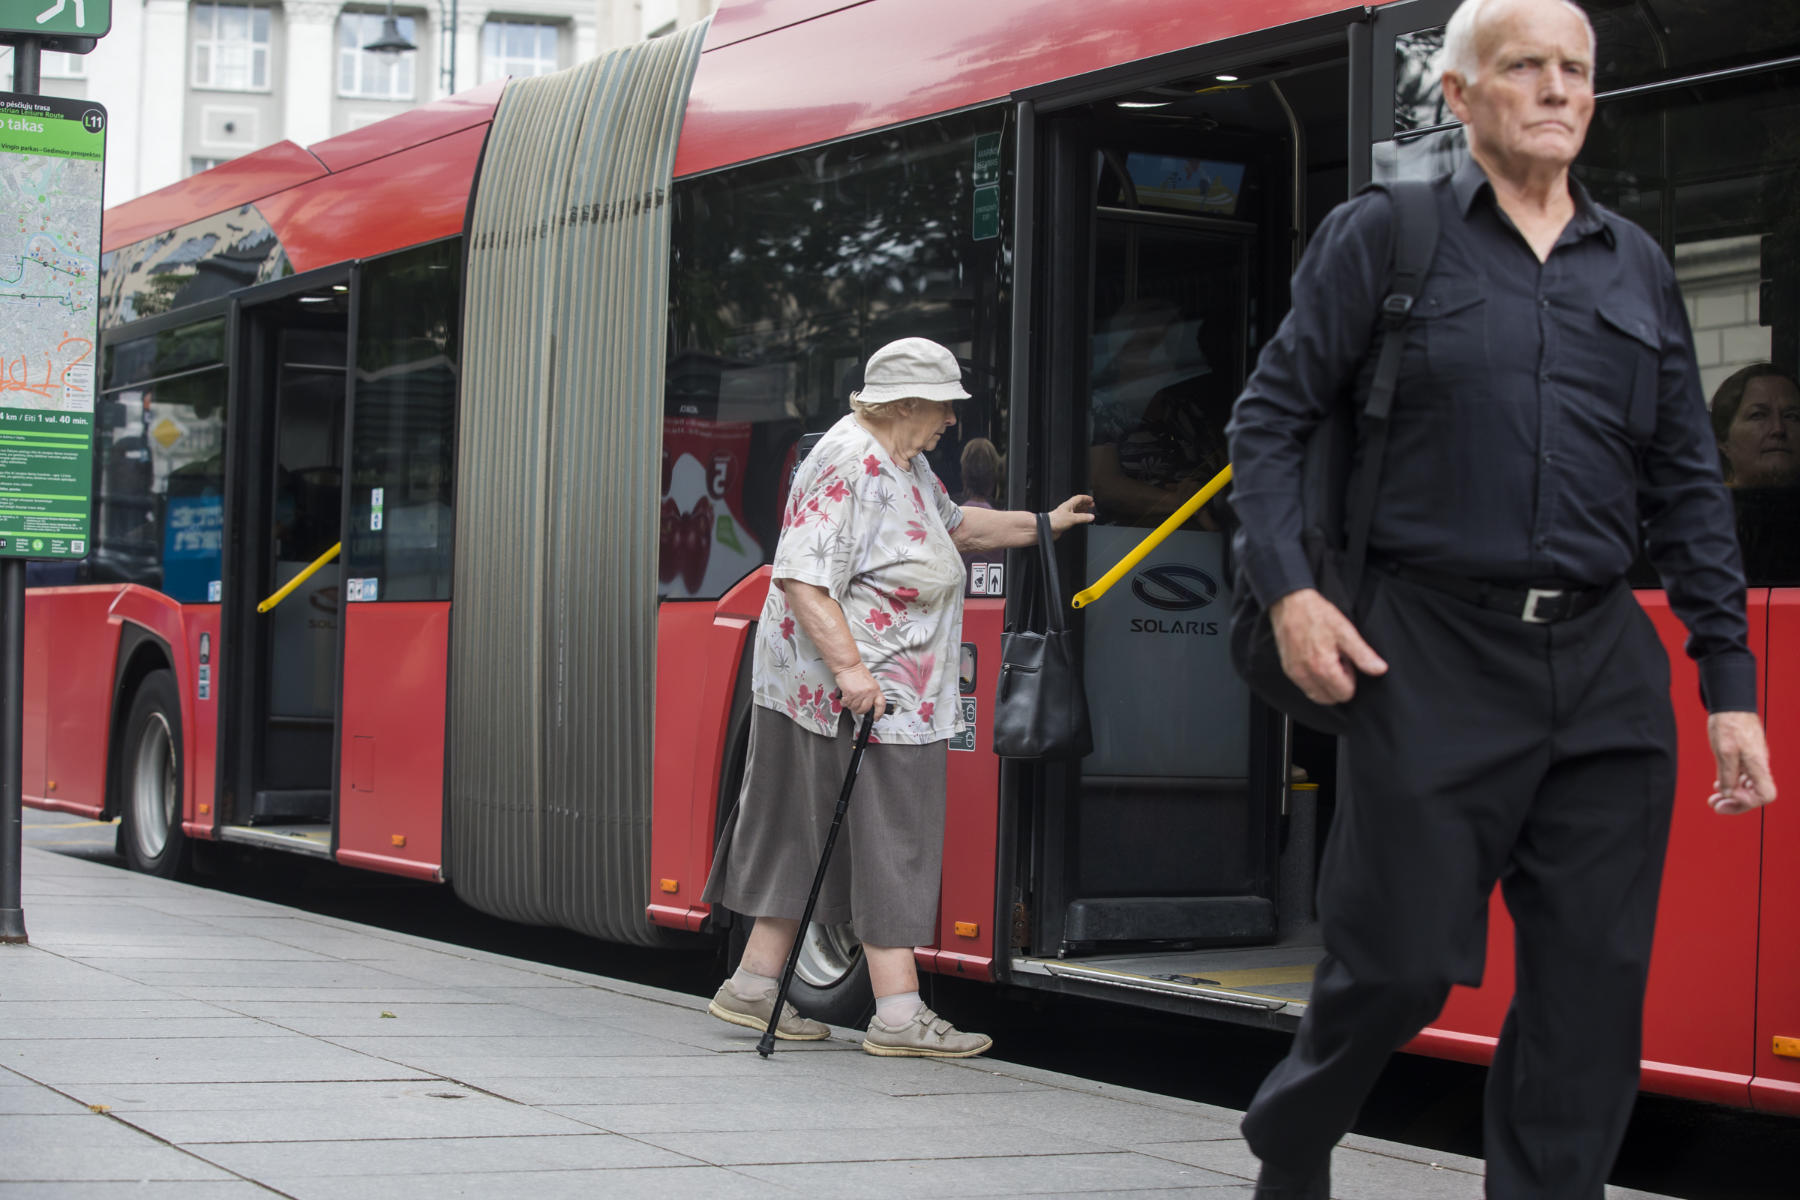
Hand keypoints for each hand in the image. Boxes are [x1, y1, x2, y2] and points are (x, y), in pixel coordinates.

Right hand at [834, 664, 886, 719]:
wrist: (848, 665)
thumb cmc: (856, 671)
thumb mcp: (869, 682)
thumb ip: (870, 693)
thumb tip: (869, 702)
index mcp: (875, 689)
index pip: (881, 704)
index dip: (879, 713)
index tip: (876, 717)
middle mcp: (869, 692)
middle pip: (865, 709)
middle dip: (860, 709)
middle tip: (856, 705)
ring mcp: (860, 693)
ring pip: (855, 708)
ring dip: (851, 705)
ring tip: (850, 698)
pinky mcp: (850, 694)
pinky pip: (847, 704)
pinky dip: (844, 702)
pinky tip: (845, 697)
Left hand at [1049, 494, 1095, 536]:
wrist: (1047, 528)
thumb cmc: (1055, 520)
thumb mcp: (1072, 518)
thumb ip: (1083, 517)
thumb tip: (1091, 516)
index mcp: (1068, 504)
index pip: (1078, 498)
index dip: (1085, 498)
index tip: (1091, 499)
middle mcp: (1067, 509)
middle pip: (1077, 504)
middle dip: (1085, 504)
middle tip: (1091, 505)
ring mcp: (1065, 515)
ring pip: (1076, 510)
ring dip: (1082, 510)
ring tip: (1088, 511)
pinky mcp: (1065, 521)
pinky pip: (1074, 517)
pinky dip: (1079, 517)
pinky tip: (1081, 520)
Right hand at [1270, 587, 1387, 705]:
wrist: (1290, 603)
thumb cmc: (1317, 615)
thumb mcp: (1346, 632)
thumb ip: (1363, 655)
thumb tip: (1379, 669)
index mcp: (1323, 668)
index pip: (1345, 694)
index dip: (1350, 678)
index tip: (1346, 661)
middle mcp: (1306, 675)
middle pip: (1330, 699)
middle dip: (1337, 684)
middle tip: (1338, 662)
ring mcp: (1295, 673)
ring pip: (1316, 696)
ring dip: (1325, 684)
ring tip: (1326, 661)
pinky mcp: (1288, 669)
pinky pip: (1305, 687)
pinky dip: (1313, 680)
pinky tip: (1315, 660)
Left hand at [1706, 711, 1775, 814]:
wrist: (1731, 705)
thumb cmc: (1728, 724)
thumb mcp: (1724, 751)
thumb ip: (1728, 774)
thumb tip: (1729, 793)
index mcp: (1758, 764)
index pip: (1766, 794)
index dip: (1748, 801)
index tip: (1728, 796)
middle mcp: (1760, 765)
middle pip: (1756, 794)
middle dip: (1736, 803)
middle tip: (1715, 805)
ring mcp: (1754, 761)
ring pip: (1748, 786)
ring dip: (1732, 795)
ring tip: (1713, 799)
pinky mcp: (1748, 757)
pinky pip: (1744, 777)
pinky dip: (1732, 783)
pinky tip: (1718, 786)